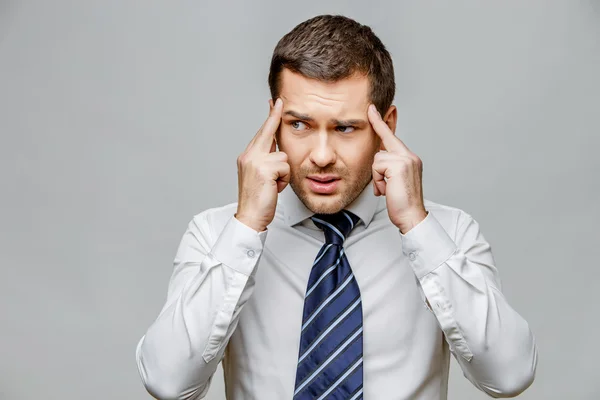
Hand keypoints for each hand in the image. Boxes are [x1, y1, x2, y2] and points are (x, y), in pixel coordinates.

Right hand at [235, 98, 289, 231]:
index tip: (275, 103)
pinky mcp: (264, 169)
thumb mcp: (261, 176)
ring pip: (283, 156)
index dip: (270, 118)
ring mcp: (255, 161)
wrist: (250, 216)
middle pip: (267, 131)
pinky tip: (275, 188)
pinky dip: (285, 179)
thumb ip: (267, 160)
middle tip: (280, 101)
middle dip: (274, 116)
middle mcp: (249, 156)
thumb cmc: (258, 200)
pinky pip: (285, 167)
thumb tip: (278, 149)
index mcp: (247, 157)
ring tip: (274, 185)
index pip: (261, 133)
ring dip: (284, 172)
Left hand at [368, 104, 427, 232]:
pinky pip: (377, 166)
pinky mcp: (399, 165)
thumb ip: (388, 168)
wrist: (411, 216)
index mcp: (409, 158)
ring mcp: (406, 159)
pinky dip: (378, 180)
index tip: (372, 109)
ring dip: (377, 177)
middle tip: (377, 147)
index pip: (391, 137)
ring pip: (377, 159)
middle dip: (377, 159)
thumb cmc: (401, 203)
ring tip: (387, 189)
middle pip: (381, 148)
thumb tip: (377, 161)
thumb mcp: (393, 181)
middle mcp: (409, 156)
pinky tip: (387, 190)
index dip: (381, 123)